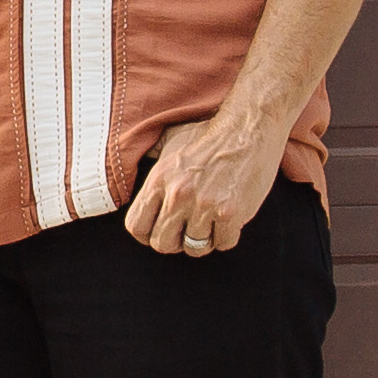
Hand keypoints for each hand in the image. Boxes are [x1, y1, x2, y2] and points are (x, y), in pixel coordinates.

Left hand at [119, 115, 279, 261]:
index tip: (159, 230)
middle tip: (186, 231)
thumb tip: (129, 163)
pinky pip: (223, 244)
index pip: (137, 226)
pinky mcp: (231, 214)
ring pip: (195, 248)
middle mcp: (178, 195)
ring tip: (209, 222)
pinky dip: (227, 236)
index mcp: (159, 180)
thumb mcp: (170, 141)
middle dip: (174, 242)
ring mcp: (205, 206)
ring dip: (203, 239)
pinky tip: (228, 218)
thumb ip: (150, 157)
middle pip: (163, 244)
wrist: (248, 129)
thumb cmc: (209, 136)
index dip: (147, 234)